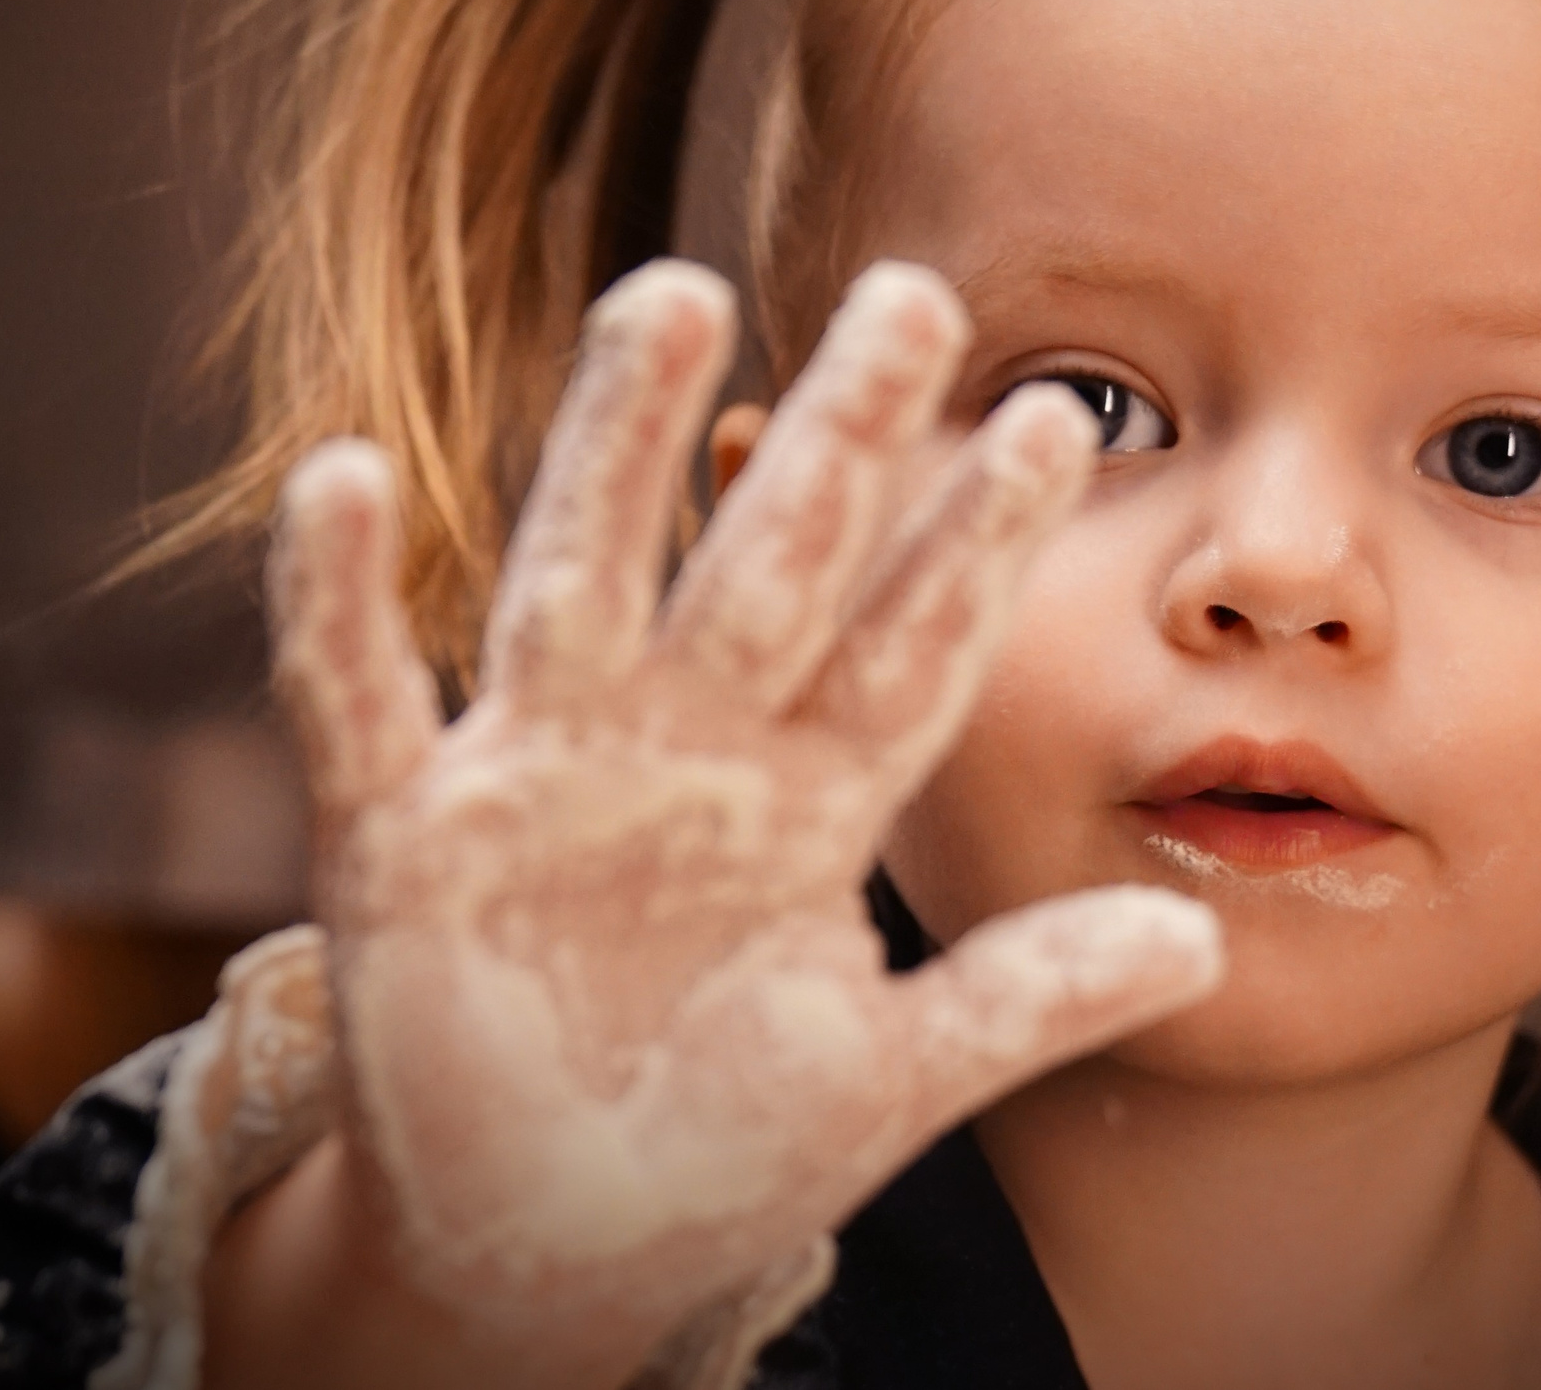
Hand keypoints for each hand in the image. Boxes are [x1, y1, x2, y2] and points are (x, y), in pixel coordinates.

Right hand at [265, 260, 1222, 1370]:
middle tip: (912, 292)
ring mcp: (540, 778)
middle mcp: (683, 752)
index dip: (978, 541)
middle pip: (768, 566)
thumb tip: (1202, 946)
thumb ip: (1027, 999)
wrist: (553, 1247)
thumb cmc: (730, 1145)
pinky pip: (359, 699)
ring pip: (583, 579)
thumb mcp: (893, 1077)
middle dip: (834, 443)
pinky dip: (337, 601)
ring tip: (671, 299)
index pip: (910, 643)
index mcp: (807, 796)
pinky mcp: (401, 839)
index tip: (1062, 424)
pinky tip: (343, 473)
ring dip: (618, 450)